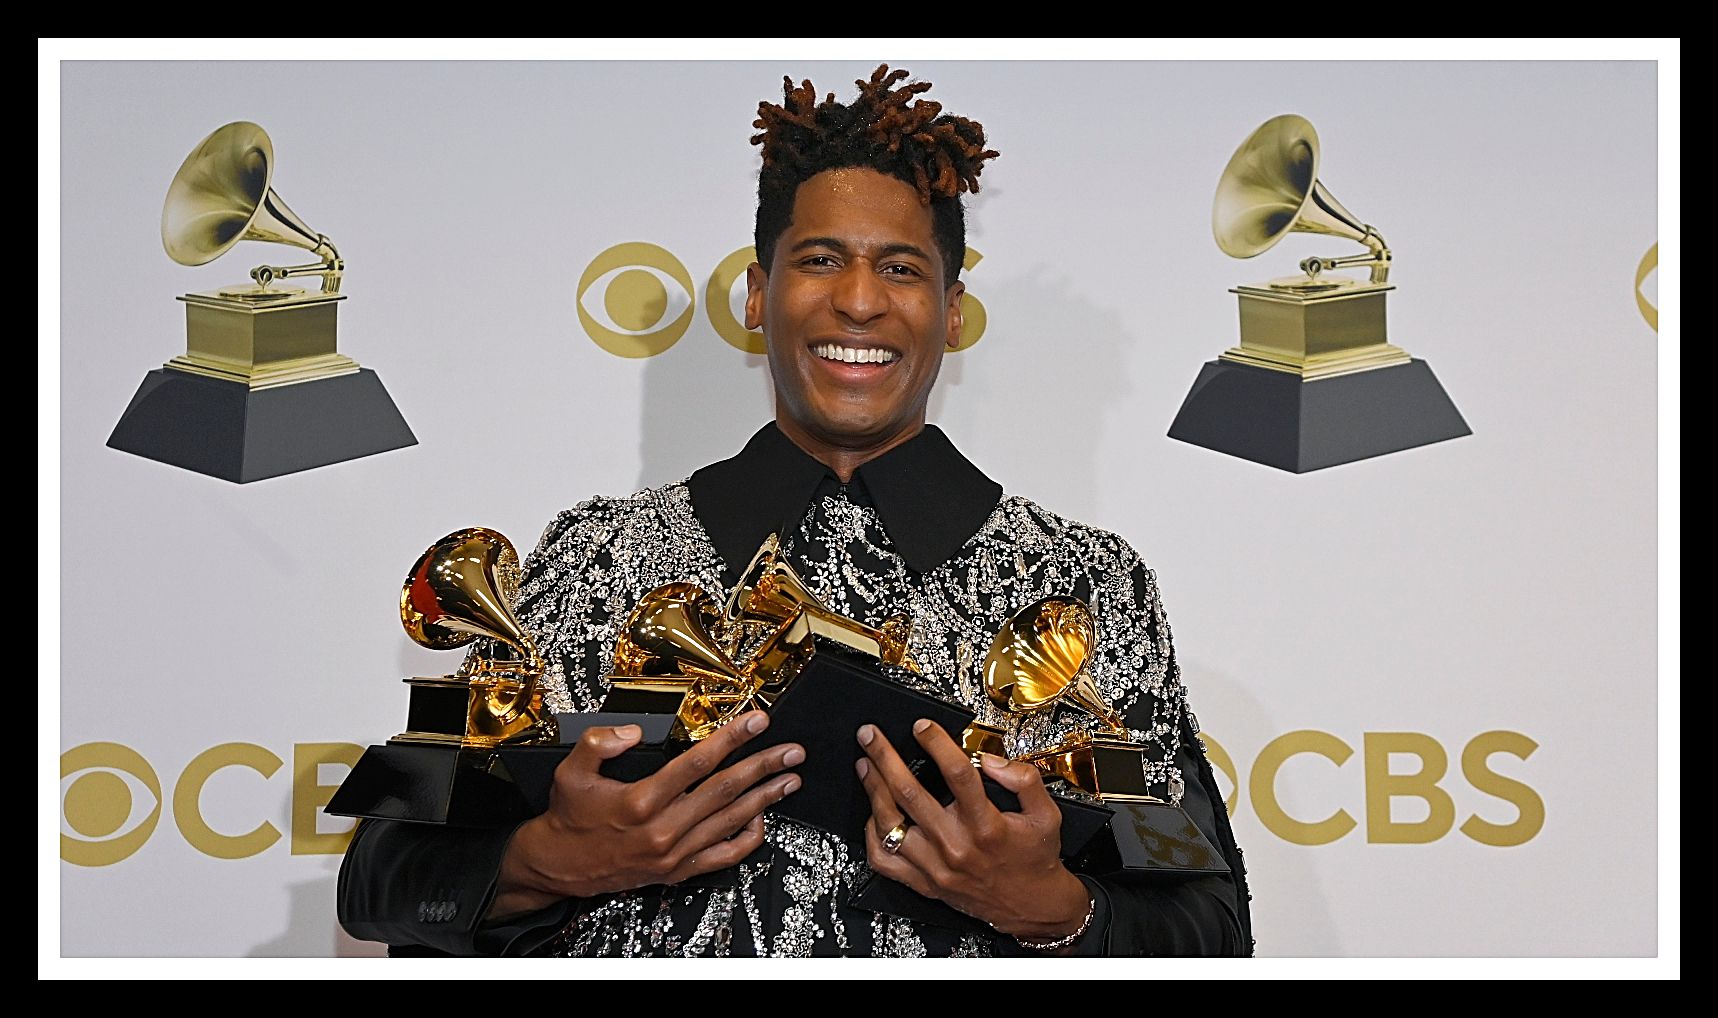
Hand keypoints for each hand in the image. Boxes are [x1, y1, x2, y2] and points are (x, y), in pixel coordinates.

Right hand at [488, 710, 801, 918]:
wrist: (558, 866)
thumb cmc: (568, 817)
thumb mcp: (570, 771)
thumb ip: (599, 742)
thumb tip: (634, 730)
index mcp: (641, 801)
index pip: (698, 762)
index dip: (732, 739)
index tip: (757, 722)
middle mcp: (664, 829)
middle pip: (726, 790)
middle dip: (763, 767)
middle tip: (791, 751)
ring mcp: (675, 854)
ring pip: (731, 821)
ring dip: (765, 798)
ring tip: (790, 779)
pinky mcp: (678, 871)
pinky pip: (724, 856)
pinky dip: (748, 838)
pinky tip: (762, 818)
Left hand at [856, 720, 1089, 943]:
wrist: (1032, 907)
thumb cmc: (1035, 858)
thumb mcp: (1047, 814)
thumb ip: (1024, 780)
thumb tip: (991, 760)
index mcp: (987, 826)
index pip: (957, 775)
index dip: (936, 744)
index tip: (922, 727)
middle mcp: (957, 846)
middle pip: (910, 793)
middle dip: (885, 758)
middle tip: (870, 736)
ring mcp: (936, 867)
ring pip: (890, 825)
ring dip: (873, 791)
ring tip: (865, 766)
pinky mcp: (925, 883)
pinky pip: (885, 860)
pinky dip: (872, 835)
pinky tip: (873, 814)